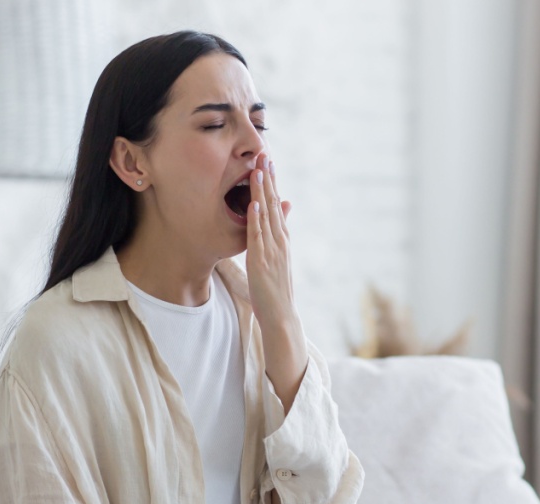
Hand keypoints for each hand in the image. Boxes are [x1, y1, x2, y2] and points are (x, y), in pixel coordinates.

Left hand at [245, 151, 293, 331]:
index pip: (278, 204)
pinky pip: (258, 237)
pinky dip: (256, 219)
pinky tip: (254, 204)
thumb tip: (285, 208)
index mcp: (282, 238)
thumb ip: (280, 233)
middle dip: (269, 178)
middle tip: (264, 153)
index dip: (272, 182)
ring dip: (262, 192)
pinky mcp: (261, 261)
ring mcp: (272, 250)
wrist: (281, 314)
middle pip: (274, 203)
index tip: (268, 161)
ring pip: (267, 215)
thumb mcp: (280, 256)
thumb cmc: (276, 287)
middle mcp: (279, 240)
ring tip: (258, 170)